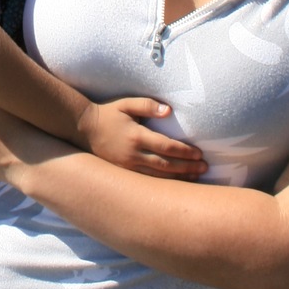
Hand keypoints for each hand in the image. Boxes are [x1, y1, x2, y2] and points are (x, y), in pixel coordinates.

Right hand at [79, 97, 206, 177]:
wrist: (84, 129)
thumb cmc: (108, 114)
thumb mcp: (126, 104)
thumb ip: (148, 105)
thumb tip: (168, 111)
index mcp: (136, 136)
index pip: (166, 147)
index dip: (184, 152)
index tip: (199, 154)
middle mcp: (133, 154)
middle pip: (166, 165)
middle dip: (187, 167)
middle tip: (204, 167)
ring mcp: (128, 166)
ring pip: (158, 176)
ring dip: (178, 178)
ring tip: (196, 178)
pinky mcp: (124, 172)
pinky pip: (147, 181)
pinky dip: (163, 183)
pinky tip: (174, 184)